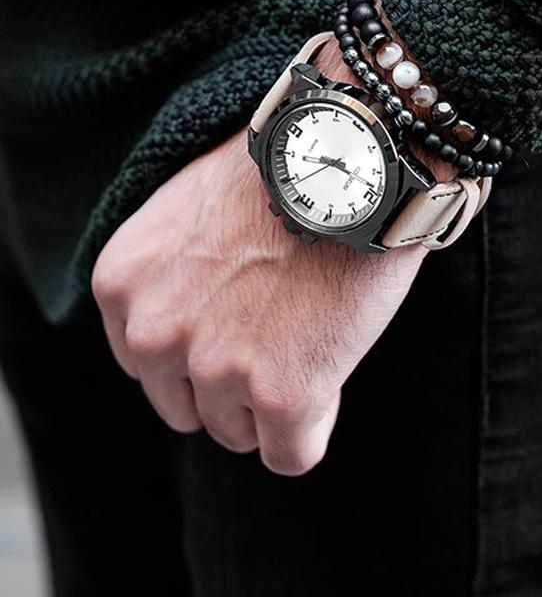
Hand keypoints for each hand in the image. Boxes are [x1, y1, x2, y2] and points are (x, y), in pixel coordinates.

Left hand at [91, 18, 452, 475]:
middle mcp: (154, 333)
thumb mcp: (192, 216)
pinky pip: (290, 455)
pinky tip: (331, 373)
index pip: (147, 367)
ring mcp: (215, 366)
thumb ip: (174, 283)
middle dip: (234, 382)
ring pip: (238, 434)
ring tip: (311, 337)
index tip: (247, 321)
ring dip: (274, 402)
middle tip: (284, 331)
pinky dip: (312, 428)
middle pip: (190, 408)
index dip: (205, 349)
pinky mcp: (282, 393)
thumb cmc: (288, 172)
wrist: (353, 151)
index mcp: (122, 285)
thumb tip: (197, 342)